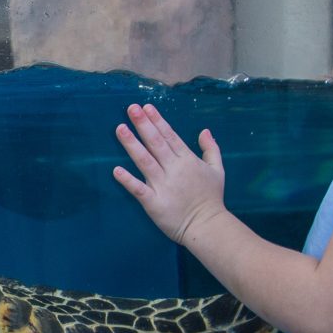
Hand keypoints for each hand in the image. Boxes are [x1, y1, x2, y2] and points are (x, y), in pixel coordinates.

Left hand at [113, 103, 227, 245]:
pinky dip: (128, 180)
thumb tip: (205, 130)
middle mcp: (174, 169)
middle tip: (131, 108)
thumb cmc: (211, 198)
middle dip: (143, 125)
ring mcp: (163, 185)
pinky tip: (116, 170)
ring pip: (145, 161)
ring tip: (120, 128)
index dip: (157, 121)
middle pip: (156, 143)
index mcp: (187, 160)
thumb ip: (211, 148)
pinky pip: (139, 189)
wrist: (207, 226)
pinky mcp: (154, 202)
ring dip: (132, 144)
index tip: (146, 107)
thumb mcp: (217, 170)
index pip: (170, 136)